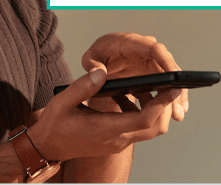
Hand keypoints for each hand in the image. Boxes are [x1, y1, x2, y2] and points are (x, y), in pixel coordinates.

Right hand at [27, 68, 179, 161]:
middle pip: (155, 127)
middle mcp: (117, 139)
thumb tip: (101, 73)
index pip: (145, 119)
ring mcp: (118, 142)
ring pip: (149, 129)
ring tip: (149, 87)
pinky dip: (142, 112)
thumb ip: (83, 86)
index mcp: (106, 129)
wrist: (48, 147)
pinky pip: (138, 128)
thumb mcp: (63, 102)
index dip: (162, 103)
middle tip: (168, 85)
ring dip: (155, 109)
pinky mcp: (117, 140)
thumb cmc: (55, 125)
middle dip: (166, 107)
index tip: (172, 87)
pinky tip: (129, 95)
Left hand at [81, 33, 188, 120]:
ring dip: (175, 95)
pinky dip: (171, 96)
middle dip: (175, 86)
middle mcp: (147, 50)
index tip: (175, 77)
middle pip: (168, 66)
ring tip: (177, 115)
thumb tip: (98, 74)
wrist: (102, 55)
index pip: (155, 49)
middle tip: (177, 108)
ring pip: (170, 76)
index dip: (167, 62)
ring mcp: (152, 61)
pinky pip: (167, 83)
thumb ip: (92, 65)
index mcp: (133, 43)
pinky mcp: (154, 72)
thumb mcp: (90, 58)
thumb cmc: (98, 54)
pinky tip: (174, 112)